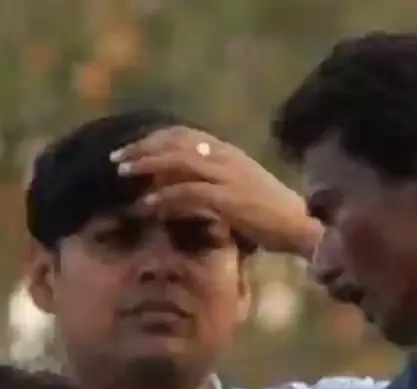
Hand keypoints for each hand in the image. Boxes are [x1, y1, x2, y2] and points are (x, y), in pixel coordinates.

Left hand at [110, 126, 321, 256]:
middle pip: (175, 141)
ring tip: (123, 174)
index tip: (132, 147)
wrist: (300, 227)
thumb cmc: (270, 216)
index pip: (185, 134)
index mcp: (228, 152)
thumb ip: (212, 184)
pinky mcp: (228, 199)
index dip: (155, 138)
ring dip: (146, 165)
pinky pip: (187, 192)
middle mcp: (226, 157)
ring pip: (177, 161)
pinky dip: (163, 197)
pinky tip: (145, 205)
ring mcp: (227, 176)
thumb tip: (179, 188)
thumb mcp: (240, 191)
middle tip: (116, 158)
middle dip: (142, 148)